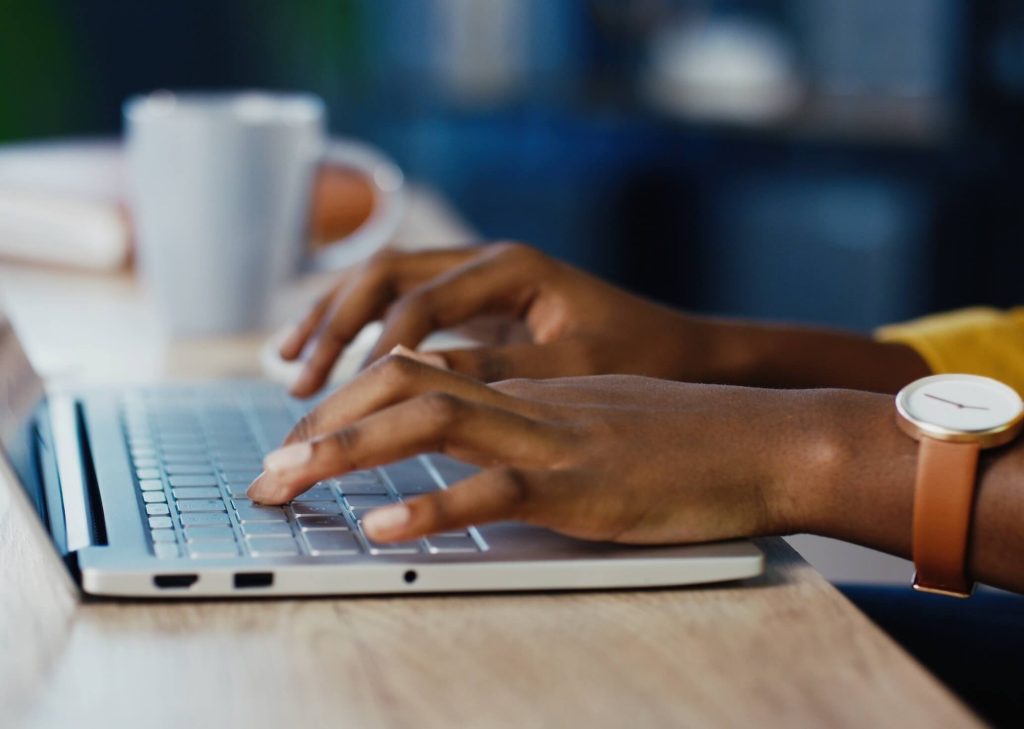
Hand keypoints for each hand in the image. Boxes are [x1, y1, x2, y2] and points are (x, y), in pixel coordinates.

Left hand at [247, 355, 843, 544]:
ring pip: (431, 422)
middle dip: (323, 423)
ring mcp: (553, 439)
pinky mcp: (583, 486)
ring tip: (287, 483)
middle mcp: (528, 401)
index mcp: (529, 387)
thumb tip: (481, 455)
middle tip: (266, 469)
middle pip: (402, 384)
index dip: (348, 401)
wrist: (768, 439)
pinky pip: (495, 491)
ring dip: (348, 451)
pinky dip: (433, 509)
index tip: (301, 440)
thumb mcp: (601, 421)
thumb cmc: (691, 439)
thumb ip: (540, 428)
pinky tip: (384, 531)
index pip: (417, 372)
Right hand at [280, 243, 705, 396]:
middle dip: (333, 326)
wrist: (682, 349)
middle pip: (383, 276)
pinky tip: (332, 365)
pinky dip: (360, 333)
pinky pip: (400, 310)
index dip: (371, 348)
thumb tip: (413, 382)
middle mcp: (486, 262)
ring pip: (382, 285)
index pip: (418, 301)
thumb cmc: (641, 355)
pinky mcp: (474, 308)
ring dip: (332, 322)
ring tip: (289, 367)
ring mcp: (477, 281)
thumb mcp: (573, 367)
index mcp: (511, 267)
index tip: (337, 398)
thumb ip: (498, 371)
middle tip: (297, 381)